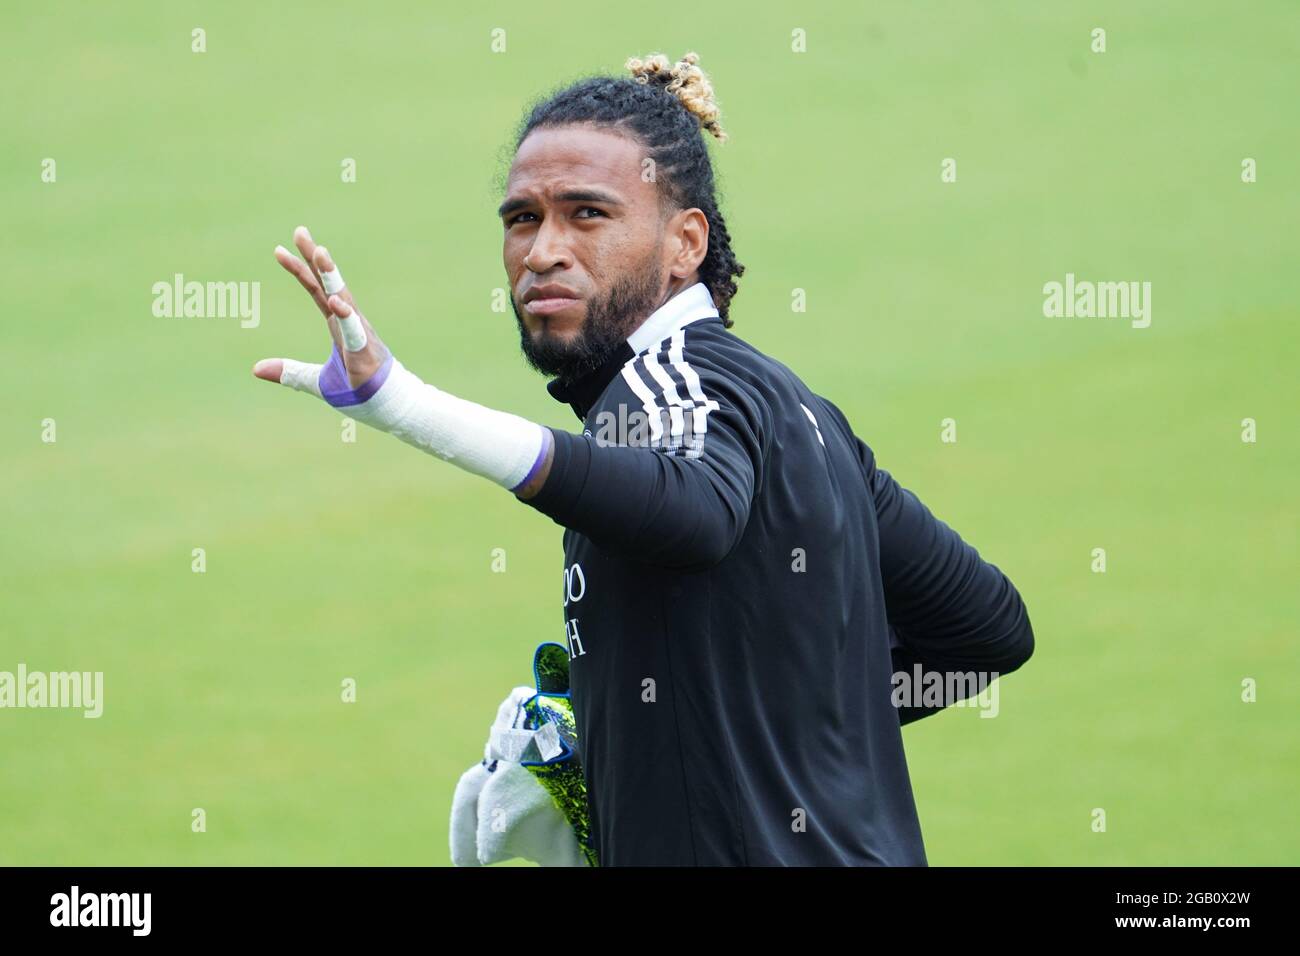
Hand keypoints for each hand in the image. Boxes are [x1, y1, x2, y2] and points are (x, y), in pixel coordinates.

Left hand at [252, 226, 390, 395]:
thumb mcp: (315, 381)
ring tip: (320, 252)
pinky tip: (336, 300)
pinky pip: (354, 329)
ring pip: (344, 297)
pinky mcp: (366, 349)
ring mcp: (359, 332)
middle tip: (299, 231)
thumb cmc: (359, 390)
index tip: (279, 249)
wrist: (388, 407)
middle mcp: (349, 321)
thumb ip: (289, 372)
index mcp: (337, 324)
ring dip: (332, 275)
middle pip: (328, 283)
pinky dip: (346, 314)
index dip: (298, 269)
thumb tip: (255, 369)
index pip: (315, 290)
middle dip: (314, 257)